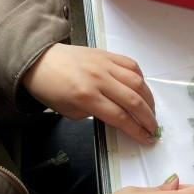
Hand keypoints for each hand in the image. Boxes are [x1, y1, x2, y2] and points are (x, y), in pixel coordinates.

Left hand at [22, 44, 157, 144]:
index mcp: (86, 97)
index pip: (120, 117)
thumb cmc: (51, 90)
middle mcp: (99, 79)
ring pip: (137, 82)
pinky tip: (141, 89)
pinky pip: (131, 65)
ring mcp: (104, 64)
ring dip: (149, 99)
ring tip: (151, 111)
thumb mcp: (70, 112)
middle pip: (133, 101)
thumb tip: (118, 117)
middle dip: (148, 118)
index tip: (147, 139)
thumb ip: (95, 114)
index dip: (137, 130)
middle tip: (154, 128)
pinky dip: (141, 79)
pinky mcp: (106, 54)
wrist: (39, 61)